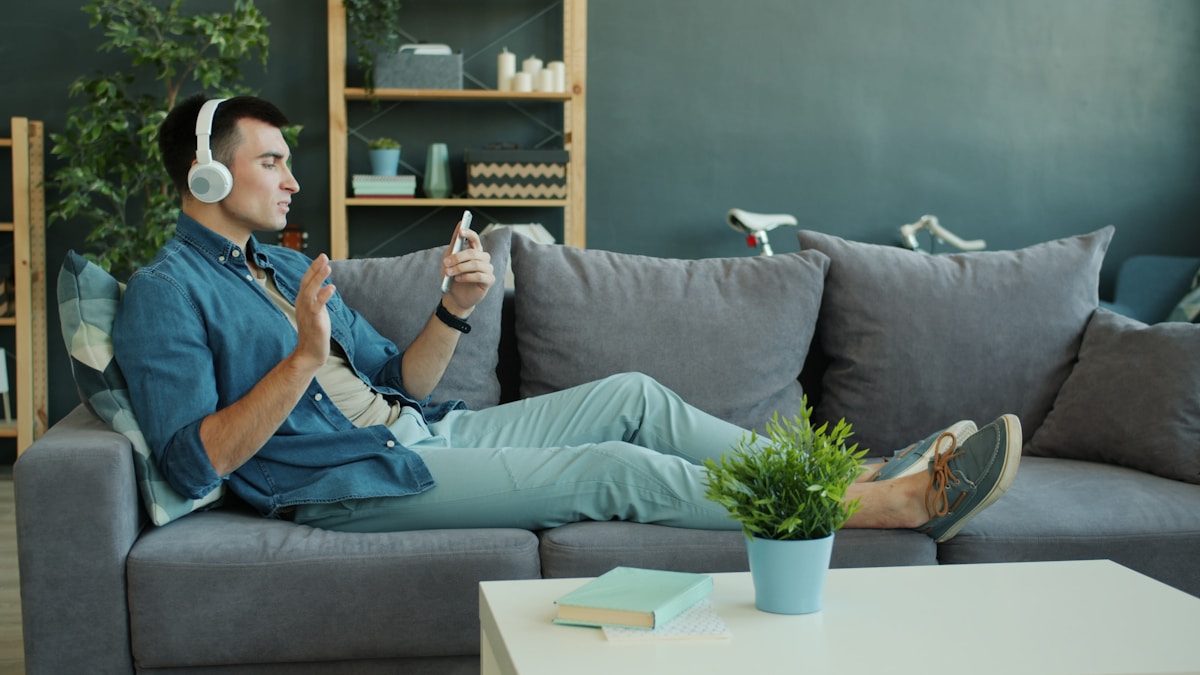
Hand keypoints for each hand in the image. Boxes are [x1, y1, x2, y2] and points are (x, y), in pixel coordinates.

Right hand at [294, 253, 334, 369]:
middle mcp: (302, 304)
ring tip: (327, 267)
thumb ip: (318, 298)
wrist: (311, 351)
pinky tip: (331, 288)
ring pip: (310, 292)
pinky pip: (317, 306)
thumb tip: (325, 286)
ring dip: (318, 279)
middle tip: (323, 256)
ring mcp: (307, 312)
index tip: (321, 257)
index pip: (306, 281)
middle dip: (314, 268)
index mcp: (302, 300)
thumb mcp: (316, 310)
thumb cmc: (315, 331)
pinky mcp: (313, 321)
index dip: (313, 268)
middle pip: (306, 282)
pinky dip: (323, 296)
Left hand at [442, 223, 493, 314]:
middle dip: (458, 257)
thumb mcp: (449, 259)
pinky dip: (467, 277)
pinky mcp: (489, 280)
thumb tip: (460, 224)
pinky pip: (480, 276)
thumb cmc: (452, 277)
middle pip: (473, 253)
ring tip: (450, 273)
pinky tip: (458, 279)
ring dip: (460, 268)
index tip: (460, 231)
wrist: (454, 297)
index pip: (475, 239)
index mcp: (474, 252)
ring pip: (476, 264)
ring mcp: (488, 269)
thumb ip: (455, 243)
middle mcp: (483, 259)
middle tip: (446, 263)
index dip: (469, 233)